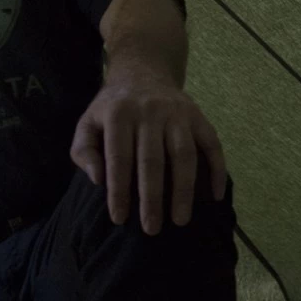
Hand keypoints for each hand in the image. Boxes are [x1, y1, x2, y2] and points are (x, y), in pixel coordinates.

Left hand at [70, 74, 227, 234]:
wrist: (142, 71)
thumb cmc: (111, 108)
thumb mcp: (87, 122)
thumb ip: (84, 150)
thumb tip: (97, 179)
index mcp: (118, 115)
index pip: (119, 158)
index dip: (119, 190)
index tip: (119, 218)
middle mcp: (149, 112)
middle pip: (152, 160)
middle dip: (152, 198)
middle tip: (152, 229)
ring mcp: (177, 113)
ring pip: (184, 155)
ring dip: (184, 190)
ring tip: (181, 220)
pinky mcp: (198, 115)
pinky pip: (211, 143)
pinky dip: (216, 169)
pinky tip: (215, 196)